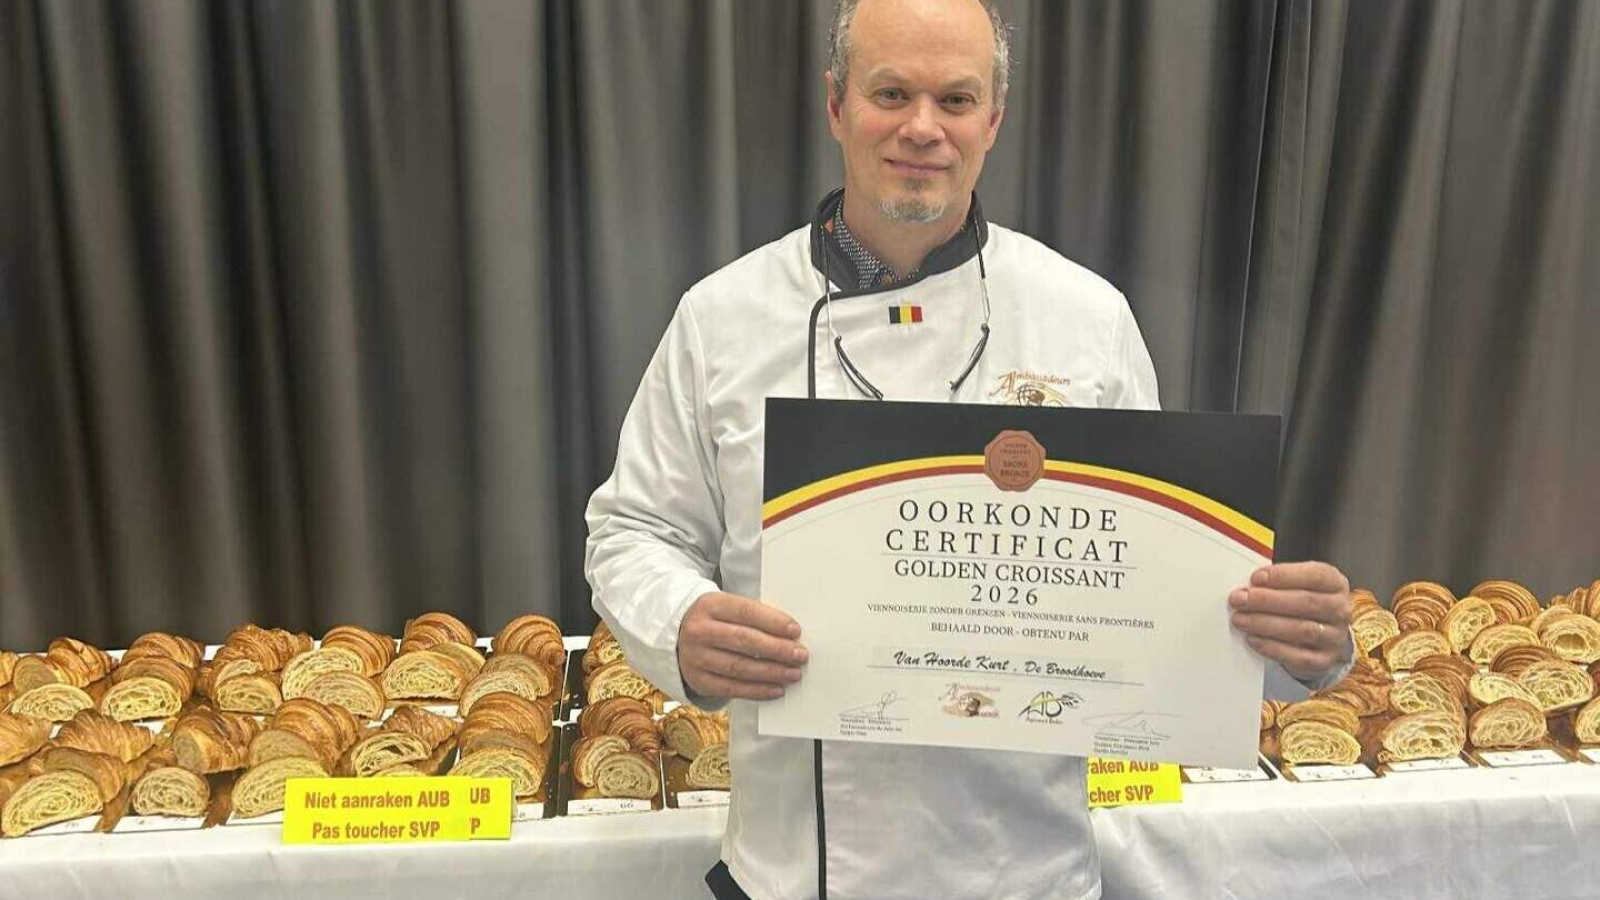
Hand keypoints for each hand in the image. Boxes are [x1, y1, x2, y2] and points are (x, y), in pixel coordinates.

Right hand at [678, 592, 808, 700]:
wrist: (677, 635)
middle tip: (800, 655)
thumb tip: (790, 635)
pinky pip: (730, 688)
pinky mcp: (697, 679)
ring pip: (738, 667)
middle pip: (744, 641)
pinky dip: (756, 691)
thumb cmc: (715, 620)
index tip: (796, 631)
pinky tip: (775, 689)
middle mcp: (699, 631)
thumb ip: (754, 617)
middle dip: (777, 649)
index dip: (773, 622)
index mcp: (710, 605)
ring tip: (793, 673)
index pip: (746, 612)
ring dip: (770, 672)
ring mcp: (695, 657)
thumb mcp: (727, 608)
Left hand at [1228, 561, 1353, 680]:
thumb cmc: (1301, 602)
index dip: (1284, 576)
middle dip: (1267, 600)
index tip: (1256, 578)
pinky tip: (1253, 639)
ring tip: (1240, 619)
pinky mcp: (1324, 660)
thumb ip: (1276, 582)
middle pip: (1306, 603)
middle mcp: (1339, 610)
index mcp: (1335, 583)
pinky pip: (1299, 657)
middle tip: (1240, 599)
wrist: (1319, 635)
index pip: (1315, 576)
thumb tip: (1247, 586)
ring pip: (1302, 630)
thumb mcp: (1296, 584)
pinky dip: (1273, 648)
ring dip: (1265, 624)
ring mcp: (1334, 637)